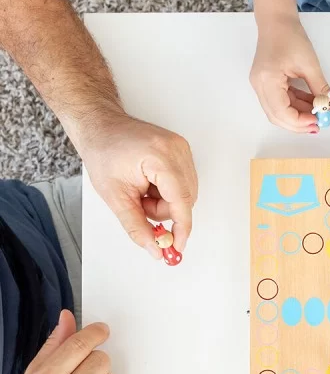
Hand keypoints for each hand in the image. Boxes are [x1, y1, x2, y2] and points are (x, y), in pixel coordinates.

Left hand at [80, 109, 197, 258]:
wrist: (100, 125)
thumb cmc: (103, 152)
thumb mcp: (115, 196)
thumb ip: (137, 227)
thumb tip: (155, 248)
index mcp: (161, 158)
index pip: (181, 202)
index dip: (181, 228)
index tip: (177, 247)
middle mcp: (177, 150)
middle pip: (185, 200)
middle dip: (163, 210)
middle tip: (140, 203)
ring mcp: (182, 149)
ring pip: (185, 194)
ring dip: (165, 201)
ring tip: (142, 189)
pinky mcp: (182, 151)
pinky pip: (183, 183)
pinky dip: (167, 191)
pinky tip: (150, 182)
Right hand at [250, 14, 329, 133]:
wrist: (276, 21)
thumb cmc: (290, 36)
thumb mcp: (310, 64)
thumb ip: (321, 88)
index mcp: (267, 80)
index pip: (281, 112)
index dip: (300, 121)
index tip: (318, 121)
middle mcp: (260, 86)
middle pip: (277, 117)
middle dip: (298, 124)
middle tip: (318, 126)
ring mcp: (261, 86)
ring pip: (278, 112)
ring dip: (298, 116)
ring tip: (317, 115)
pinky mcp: (266, 84)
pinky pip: (280, 102)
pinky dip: (295, 106)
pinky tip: (310, 106)